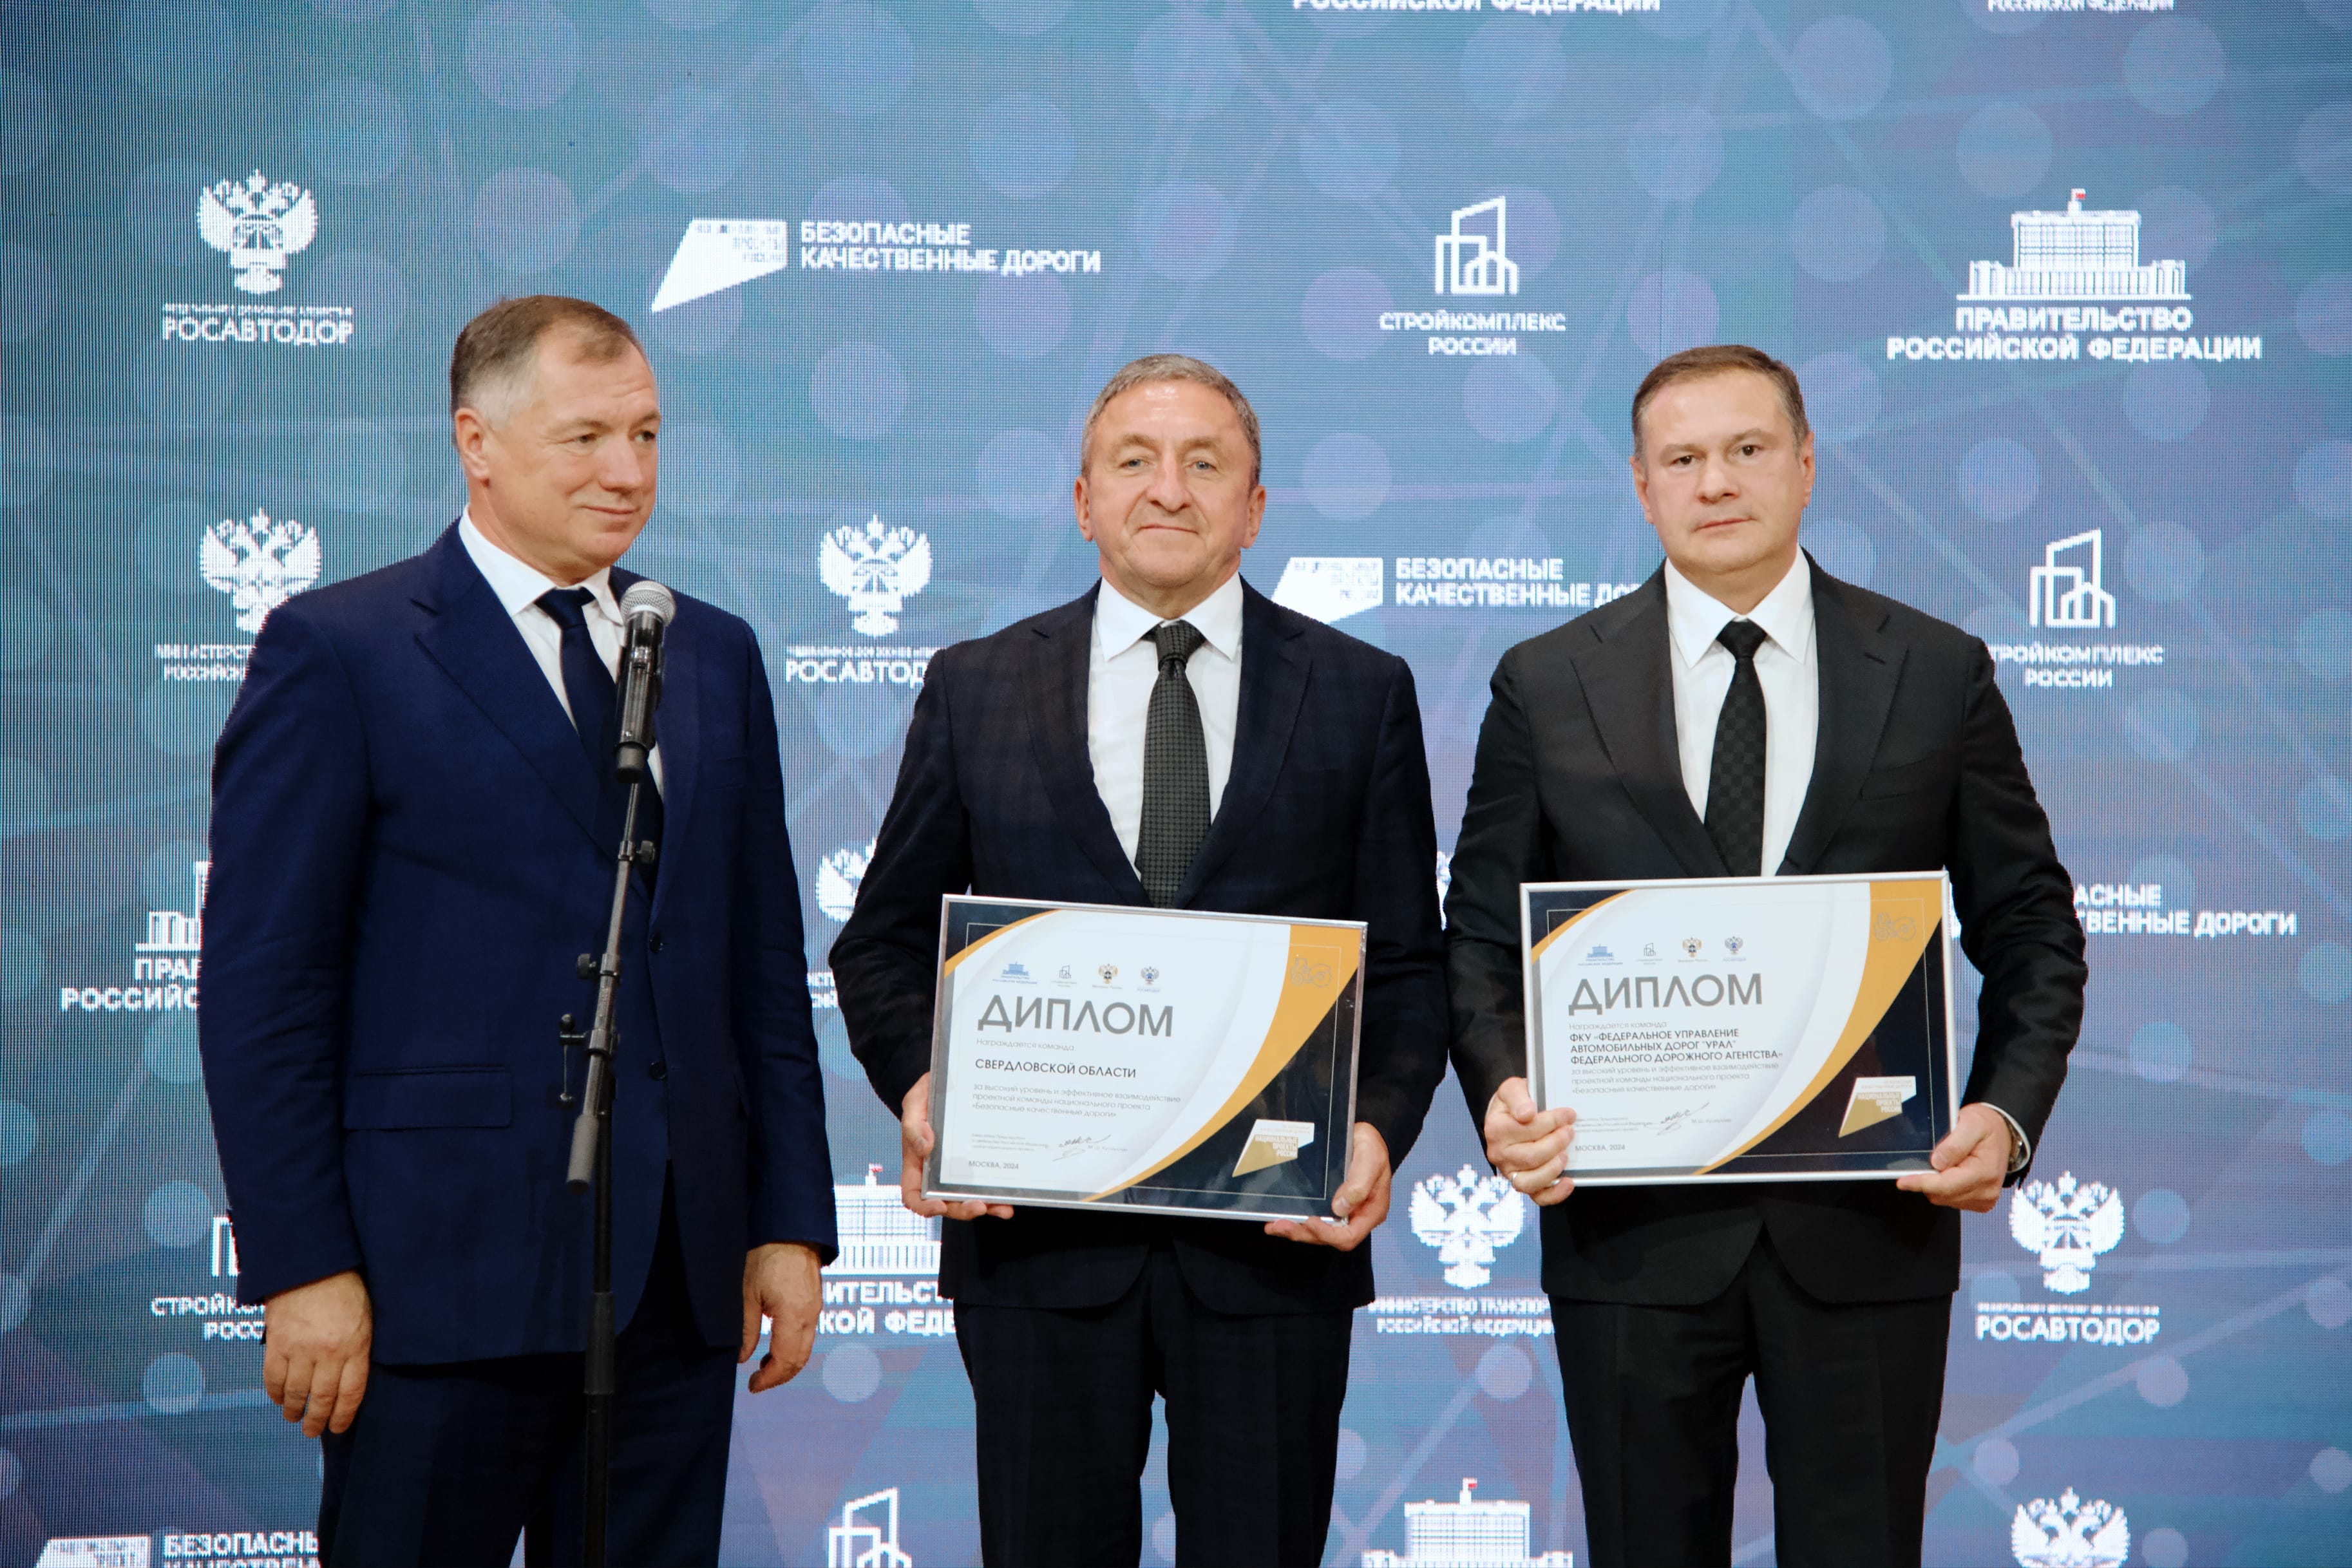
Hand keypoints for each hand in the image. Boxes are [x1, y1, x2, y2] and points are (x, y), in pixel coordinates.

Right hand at [262, 1270, 370, 1436]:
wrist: (312, 1262)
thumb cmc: (345, 1285)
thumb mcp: (367, 1315)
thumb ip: (360, 1346)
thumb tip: (353, 1376)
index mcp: (356, 1345)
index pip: (352, 1392)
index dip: (344, 1415)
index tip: (339, 1427)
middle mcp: (329, 1352)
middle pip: (323, 1398)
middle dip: (317, 1420)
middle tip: (312, 1431)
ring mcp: (301, 1349)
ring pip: (296, 1392)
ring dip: (294, 1410)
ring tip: (294, 1418)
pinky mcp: (277, 1343)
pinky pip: (273, 1378)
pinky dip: (275, 1393)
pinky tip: (278, 1399)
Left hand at [741, 1241, 821, 1391]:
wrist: (789, 1229)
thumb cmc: (767, 1256)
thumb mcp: (747, 1294)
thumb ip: (746, 1329)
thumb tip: (742, 1357)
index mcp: (794, 1317)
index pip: (786, 1361)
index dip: (770, 1379)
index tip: (753, 1386)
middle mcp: (810, 1316)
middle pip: (800, 1359)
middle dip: (780, 1376)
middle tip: (757, 1382)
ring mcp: (815, 1308)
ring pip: (806, 1348)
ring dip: (787, 1362)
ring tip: (763, 1365)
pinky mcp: (814, 1301)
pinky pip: (808, 1333)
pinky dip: (793, 1346)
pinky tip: (776, 1344)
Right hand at [899, 1073, 1011, 1221]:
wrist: (953, 1083)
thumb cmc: (928, 1095)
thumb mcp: (915, 1102)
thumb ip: (913, 1125)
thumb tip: (925, 1148)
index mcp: (917, 1163)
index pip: (914, 1194)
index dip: (924, 1206)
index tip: (940, 1205)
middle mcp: (938, 1173)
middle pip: (947, 1203)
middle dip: (963, 1210)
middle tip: (979, 1206)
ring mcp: (960, 1171)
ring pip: (970, 1198)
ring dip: (987, 1207)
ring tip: (1003, 1209)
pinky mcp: (980, 1164)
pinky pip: (988, 1184)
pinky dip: (998, 1194)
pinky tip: (1011, 1196)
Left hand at [1265, 1123, 1391, 1249]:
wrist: (1363, 1137)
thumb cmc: (1372, 1149)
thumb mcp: (1371, 1161)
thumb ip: (1359, 1184)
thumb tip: (1339, 1208)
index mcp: (1370, 1212)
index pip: (1348, 1236)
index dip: (1327, 1234)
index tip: (1311, 1221)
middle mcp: (1354, 1217)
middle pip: (1328, 1237)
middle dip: (1304, 1233)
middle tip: (1282, 1225)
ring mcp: (1340, 1212)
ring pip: (1316, 1230)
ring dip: (1295, 1229)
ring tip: (1275, 1225)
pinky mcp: (1328, 1204)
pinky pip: (1312, 1216)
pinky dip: (1295, 1219)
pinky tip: (1278, 1218)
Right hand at [1483, 1077, 1576, 1206]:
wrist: (1510, 1116)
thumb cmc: (1514, 1103)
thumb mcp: (1512, 1089)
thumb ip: (1517, 1097)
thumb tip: (1526, 1114)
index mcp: (1495, 1129)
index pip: (1527, 1128)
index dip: (1552, 1121)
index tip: (1569, 1113)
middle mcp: (1499, 1153)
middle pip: (1531, 1155)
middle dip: (1556, 1143)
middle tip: (1570, 1131)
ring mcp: (1510, 1171)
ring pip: (1531, 1181)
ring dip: (1553, 1168)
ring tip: (1566, 1154)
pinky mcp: (1522, 1183)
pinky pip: (1537, 1197)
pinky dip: (1555, 1193)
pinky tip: (1569, 1181)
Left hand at [1896, 1102, 2015, 1212]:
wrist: (2003, 1134)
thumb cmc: (1986, 1127)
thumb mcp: (1972, 1123)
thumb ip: (1954, 1144)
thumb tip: (1936, 1162)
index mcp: (1986, 1172)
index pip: (1946, 1185)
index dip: (1921, 1183)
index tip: (1903, 1181)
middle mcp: (1987, 1191)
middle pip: (1942, 1194)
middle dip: (1928, 1179)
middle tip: (1930, 1157)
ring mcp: (1984, 1199)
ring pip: (1943, 1198)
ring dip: (1936, 1183)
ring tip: (1947, 1161)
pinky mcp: (1979, 1202)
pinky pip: (1950, 1199)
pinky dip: (1944, 1187)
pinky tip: (1951, 1170)